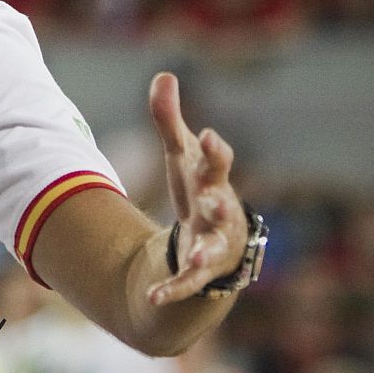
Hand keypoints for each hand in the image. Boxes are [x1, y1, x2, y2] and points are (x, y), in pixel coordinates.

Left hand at [147, 73, 246, 305]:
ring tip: (195, 257)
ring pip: (212, 252)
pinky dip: (171, 292)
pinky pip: (186, 286)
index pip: (217, 164)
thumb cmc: (198, 193)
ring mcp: (214, 248)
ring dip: (205, 254)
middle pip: (221, 207)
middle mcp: (220, 216)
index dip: (214, 152)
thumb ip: (169, 121)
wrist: (215, 247)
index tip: (206, 136)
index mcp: (213, 183)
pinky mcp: (199, 276)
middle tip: (211, 198)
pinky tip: (153, 298)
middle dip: (218, 202)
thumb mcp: (180, 158)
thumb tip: (163, 75)